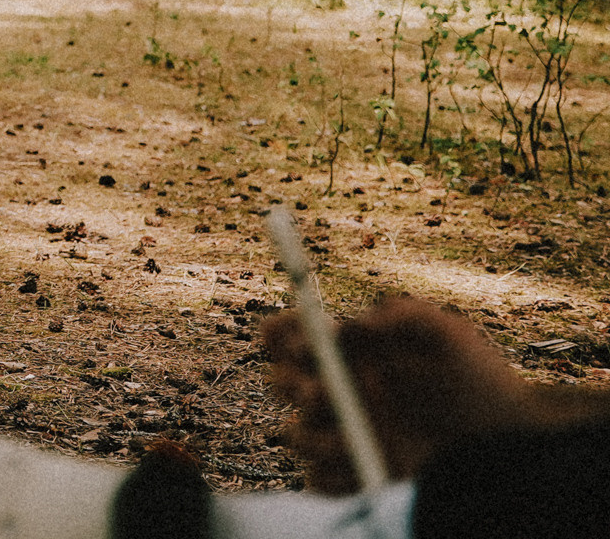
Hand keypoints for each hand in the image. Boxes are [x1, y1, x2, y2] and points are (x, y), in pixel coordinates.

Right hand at [260, 293, 604, 491]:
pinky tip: (368, 469)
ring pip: (296, 435)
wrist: (512, 448)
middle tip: (324, 394)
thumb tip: (354, 325)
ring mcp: (342, 435)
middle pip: (284, 383)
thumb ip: (403, 315)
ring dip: (317, 438)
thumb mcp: (450, 337)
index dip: (284, 334)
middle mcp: (337, 392)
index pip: (290, 336)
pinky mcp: (353, 476)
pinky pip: (320, 481)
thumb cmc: (481, 384)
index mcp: (347, 352)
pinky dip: (334, 476)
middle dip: (295, 387)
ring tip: (360, 442)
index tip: (301, 341)